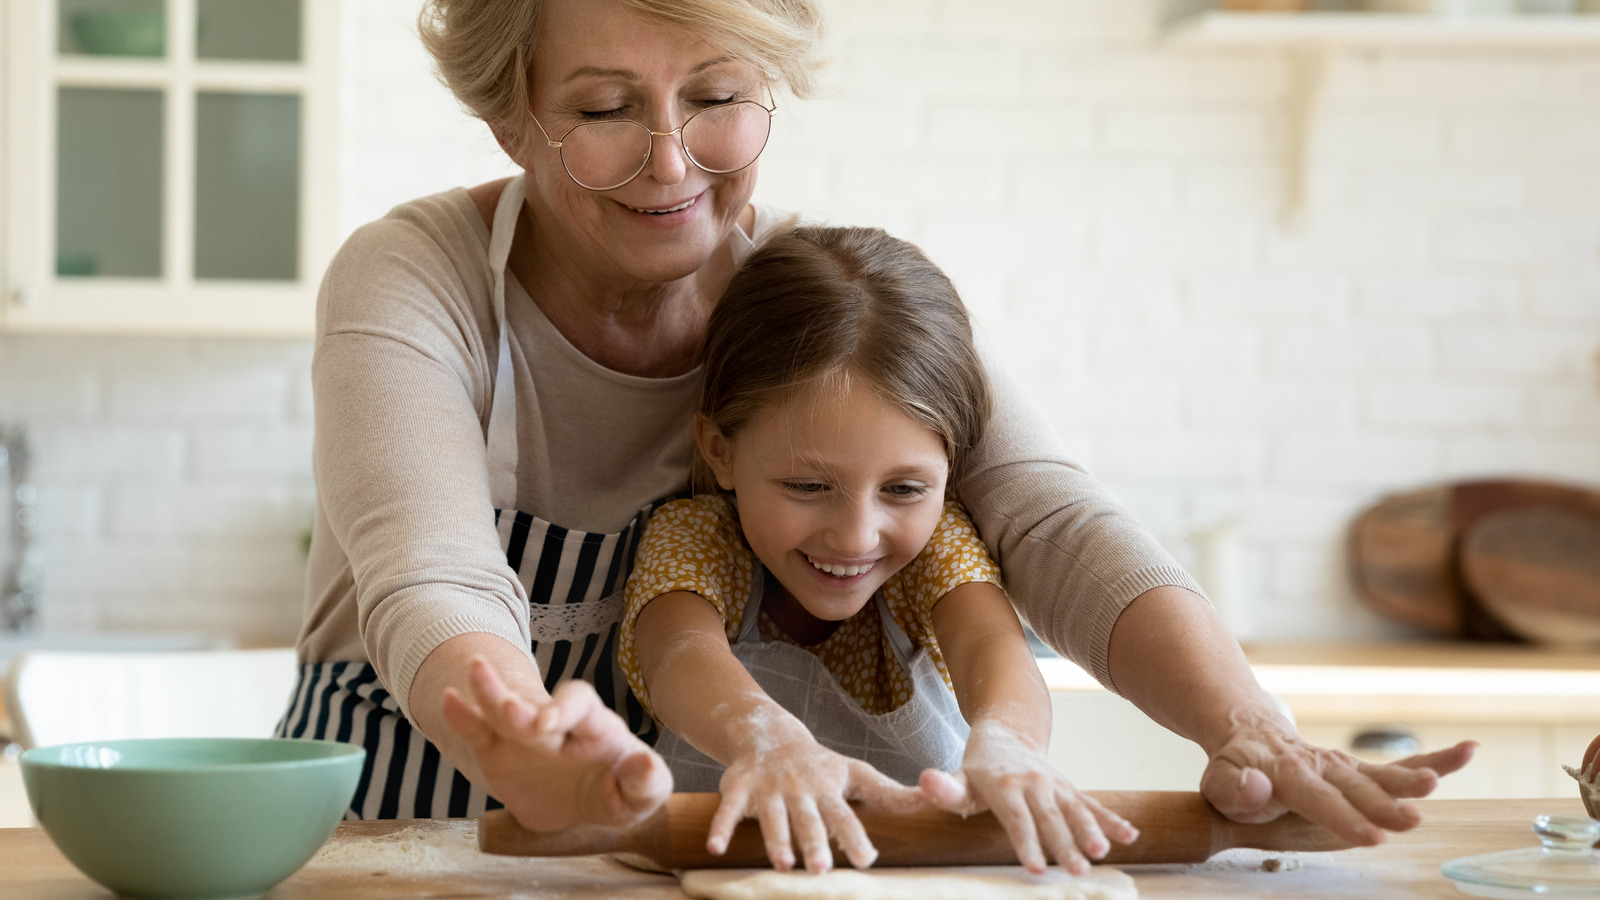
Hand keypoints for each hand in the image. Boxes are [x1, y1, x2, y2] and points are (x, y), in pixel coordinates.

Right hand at [441, 657, 671, 831]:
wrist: (581, 802)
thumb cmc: (618, 790)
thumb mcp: (640, 795)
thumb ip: (647, 783)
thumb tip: (644, 765)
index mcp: (593, 726)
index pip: (581, 704)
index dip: (565, 708)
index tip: (549, 725)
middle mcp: (556, 724)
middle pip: (537, 705)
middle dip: (523, 706)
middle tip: (509, 710)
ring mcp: (523, 736)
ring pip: (502, 709)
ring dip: (490, 691)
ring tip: (475, 671)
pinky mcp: (498, 753)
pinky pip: (478, 732)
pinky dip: (463, 717)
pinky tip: (449, 699)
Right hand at [707, 719, 923, 873]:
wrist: (769, 733)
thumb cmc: (819, 765)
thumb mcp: (855, 774)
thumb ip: (891, 794)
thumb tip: (934, 801)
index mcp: (828, 789)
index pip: (845, 815)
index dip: (854, 836)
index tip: (867, 860)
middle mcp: (800, 788)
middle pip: (809, 818)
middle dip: (815, 841)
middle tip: (822, 869)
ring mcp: (768, 787)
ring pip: (772, 816)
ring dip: (776, 840)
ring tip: (783, 866)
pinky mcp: (740, 786)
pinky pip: (729, 807)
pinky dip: (721, 826)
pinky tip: (716, 848)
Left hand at [918, 720, 1138, 875]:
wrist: (1007, 734)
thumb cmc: (978, 767)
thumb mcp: (959, 777)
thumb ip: (945, 788)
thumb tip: (925, 781)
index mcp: (1004, 785)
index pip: (1016, 819)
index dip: (1027, 842)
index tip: (1036, 867)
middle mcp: (1033, 783)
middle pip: (1050, 818)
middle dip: (1065, 845)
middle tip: (1077, 871)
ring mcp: (1055, 785)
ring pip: (1076, 810)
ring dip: (1092, 832)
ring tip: (1102, 854)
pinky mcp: (1070, 788)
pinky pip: (1093, 804)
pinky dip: (1112, 819)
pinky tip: (1130, 837)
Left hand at [1198, 707, 1475, 845]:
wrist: (1249, 735)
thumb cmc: (1234, 770)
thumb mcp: (1218, 781)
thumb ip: (1232, 789)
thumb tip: (1254, 788)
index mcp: (1285, 771)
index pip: (1317, 797)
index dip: (1344, 816)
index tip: (1372, 836)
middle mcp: (1321, 764)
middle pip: (1356, 787)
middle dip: (1384, 804)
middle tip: (1411, 819)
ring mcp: (1345, 765)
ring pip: (1383, 773)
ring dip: (1412, 779)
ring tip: (1438, 783)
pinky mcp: (1362, 769)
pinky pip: (1401, 764)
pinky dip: (1435, 760)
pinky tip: (1469, 750)